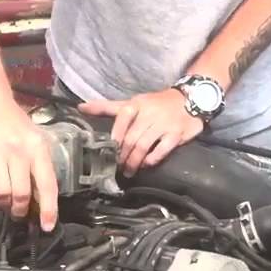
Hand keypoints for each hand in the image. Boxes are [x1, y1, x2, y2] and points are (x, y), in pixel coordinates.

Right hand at [0, 100, 58, 230]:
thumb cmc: (12, 121)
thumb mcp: (35, 138)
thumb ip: (39, 165)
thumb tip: (41, 198)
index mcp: (37, 147)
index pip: (47, 184)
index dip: (48, 209)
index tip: (47, 225)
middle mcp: (17, 151)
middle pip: (20, 194)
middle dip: (20, 210)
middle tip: (20, 212)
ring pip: (1, 194)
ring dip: (4, 204)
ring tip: (5, 201)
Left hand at [79, 89, 203, 176]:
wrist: (189, 99)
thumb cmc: (156, 104)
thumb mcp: (132, 103)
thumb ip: (107, 107)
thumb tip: (81, 107)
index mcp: (137, 104)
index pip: (122, 116)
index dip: (115, 135)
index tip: (108, 150)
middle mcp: (150, 113)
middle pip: (131, 137)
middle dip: (122, 155)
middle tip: (117, 166)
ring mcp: (164, 124)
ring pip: (144, 145)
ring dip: (134, 161)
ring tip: (129, 170)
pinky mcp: (177, 134)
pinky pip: (162, 149)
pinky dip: (152, 159)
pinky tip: (146, 164)